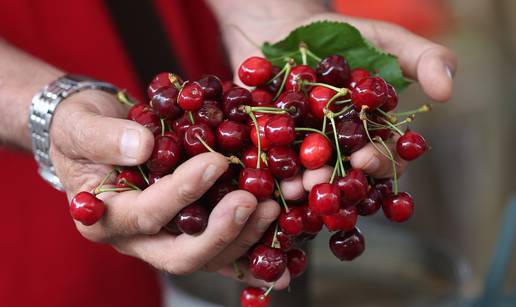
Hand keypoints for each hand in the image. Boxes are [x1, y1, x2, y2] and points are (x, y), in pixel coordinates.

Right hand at [49, 90, 292, 288]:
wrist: (98, 135)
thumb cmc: (82, 130)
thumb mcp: (81, 126)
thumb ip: (104, 137)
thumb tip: (143, 148)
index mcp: (105, 219)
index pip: (147, 215)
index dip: (182, 192)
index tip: (215, 162)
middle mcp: (137, 240)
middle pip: (182, 255)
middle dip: (221, 232)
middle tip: (252, 201)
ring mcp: (166, 238)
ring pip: (209, 256)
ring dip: (244, 238)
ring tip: (273, 208)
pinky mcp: (190, 229)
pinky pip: (224, 249)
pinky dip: (253, 252)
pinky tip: (283, 255)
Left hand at [226, 11, 455, 187]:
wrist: (283, 28)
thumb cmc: (339, 34)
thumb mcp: (385, 40)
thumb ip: (423, 59)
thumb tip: (447, 91)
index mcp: (370, 134)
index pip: (384, 158)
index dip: (379, 163)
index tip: (365, 159)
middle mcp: (339, 149)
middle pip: (343, 177)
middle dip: (336, 183)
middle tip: (323, 182)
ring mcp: (303, 151)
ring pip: (307, 179)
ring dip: (303, 187)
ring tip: (295, 188)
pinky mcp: (270, 148)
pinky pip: (272, 166)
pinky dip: (270, 174)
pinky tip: (266, 178)